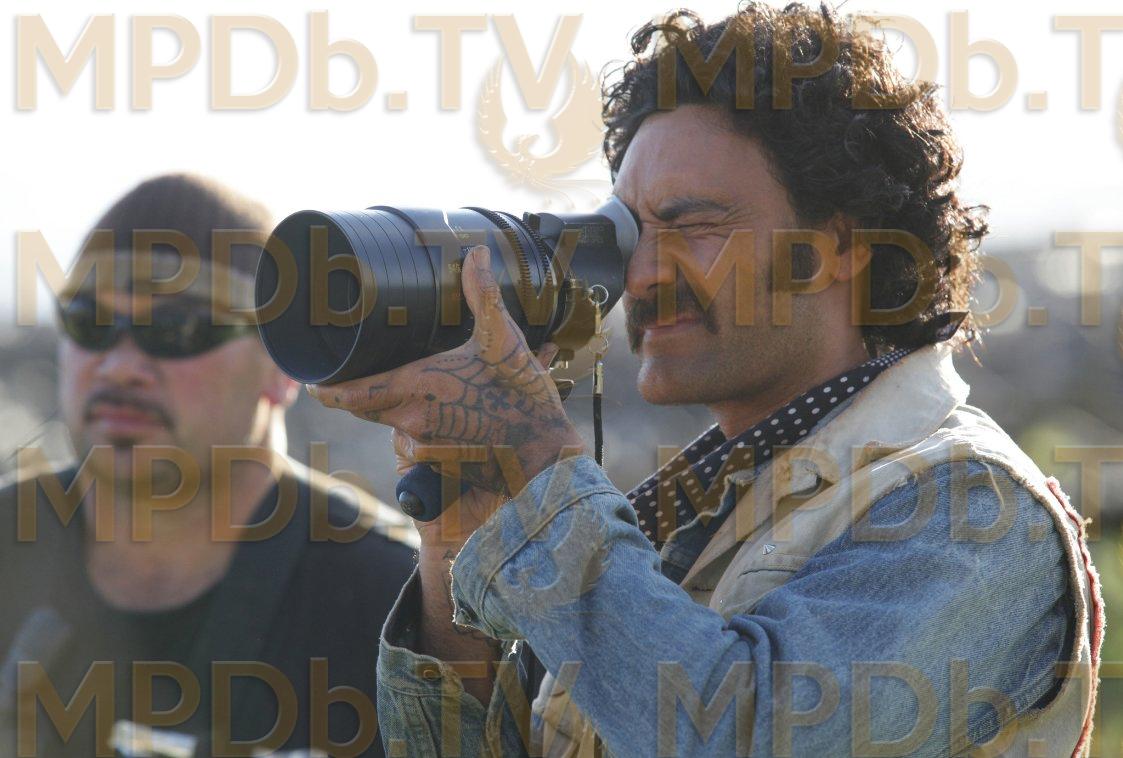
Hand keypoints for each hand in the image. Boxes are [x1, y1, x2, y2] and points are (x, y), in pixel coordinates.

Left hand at [308, 245, 585, 499]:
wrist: (544, 457)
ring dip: (406, 417)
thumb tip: (478, 254)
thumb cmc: (523, 399)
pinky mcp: (435, 470)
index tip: (314, 384)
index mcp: (416, 386)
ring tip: (443, 404)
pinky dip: (424, 440)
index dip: (326, 390)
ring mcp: (421, 449)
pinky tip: (452, 430)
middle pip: (370, 409)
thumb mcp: (504, 341)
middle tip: (380, 378)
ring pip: (395, 430)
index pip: (349, 394)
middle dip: (373, 395)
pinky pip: (414, 452)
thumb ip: (483, 295)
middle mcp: (410, 420)